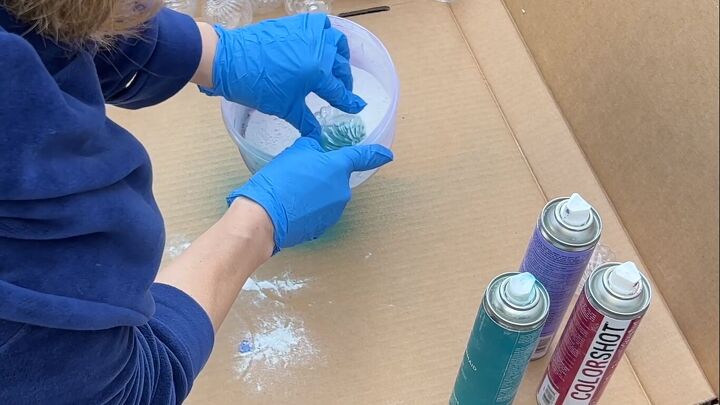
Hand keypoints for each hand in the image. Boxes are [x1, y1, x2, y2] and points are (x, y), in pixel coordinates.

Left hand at [200, 14, 365, 136]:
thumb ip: (306, 121)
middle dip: (344, 80)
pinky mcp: (295, 24)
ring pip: (335, 41)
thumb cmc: (256, 86)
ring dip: (339, 54)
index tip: (358, 106)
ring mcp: (307, 34)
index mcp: (318, 72)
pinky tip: (319, 44)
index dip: (349, 101)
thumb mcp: (285, 108)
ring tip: (335, 64)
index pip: (339, 91)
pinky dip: (324, 34)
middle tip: (342, 90)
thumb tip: (317, 136)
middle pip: (340, 66)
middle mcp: (318, 50)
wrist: (229, 60)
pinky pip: (318, 25)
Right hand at [227, 137, 392, 251]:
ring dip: (314, 193)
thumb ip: (312, 147)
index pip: (362, 157)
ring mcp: (334, 212)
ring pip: (327, 196)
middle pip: (336, 178)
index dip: (376, 154)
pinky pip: (318, 213)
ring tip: (291, 193)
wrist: (264, 218)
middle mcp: (342, 191)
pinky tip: (291, 208)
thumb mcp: (295, 152)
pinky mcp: (323, 227)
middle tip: (298, 175)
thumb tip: (317, 150)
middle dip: (322, 176)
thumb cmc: (280, 181)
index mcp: (338, 168)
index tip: (387, 155)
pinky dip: (308, 209)